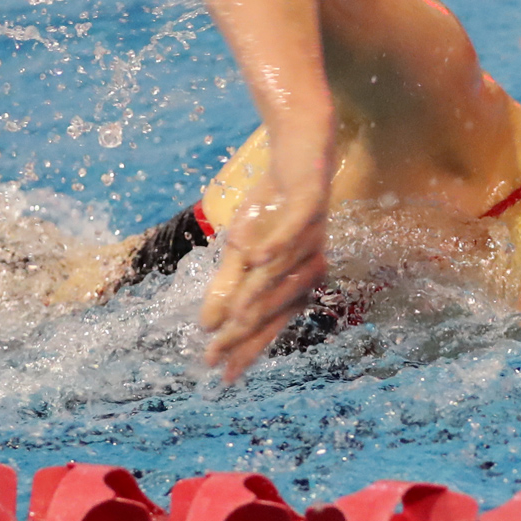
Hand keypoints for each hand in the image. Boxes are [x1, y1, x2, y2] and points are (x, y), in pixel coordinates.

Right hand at [199, 126, 333, 381]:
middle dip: (246, 331)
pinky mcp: (311, 203)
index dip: (246, 347)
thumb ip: (228, 284)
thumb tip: (207, 326)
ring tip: (233, 319)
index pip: (268, 321)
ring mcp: (313, 235)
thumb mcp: (241, 246)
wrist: (300, 146)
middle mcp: (308, 264)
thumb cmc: (272, 202)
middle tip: (217, 354)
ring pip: (282, 272)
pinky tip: (255, 259)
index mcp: (294, 278)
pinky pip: (294, 228)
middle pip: (275, 305)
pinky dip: (275, 245)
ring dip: (257, 295)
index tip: (221, 374)